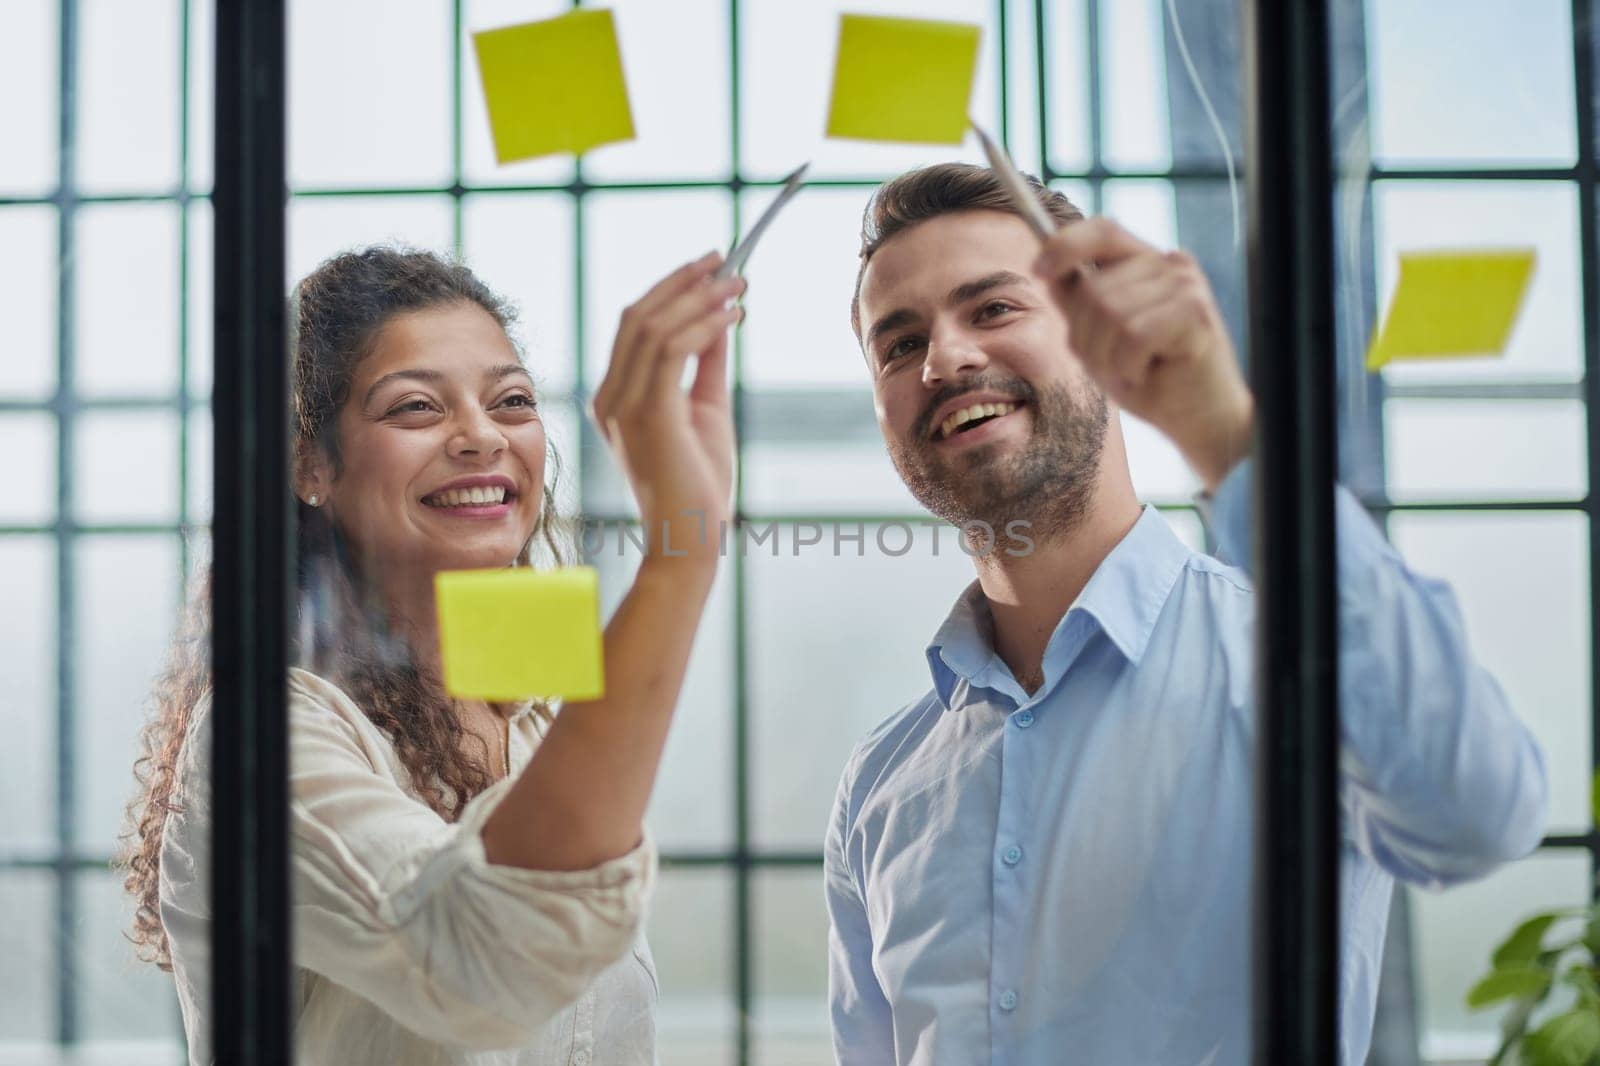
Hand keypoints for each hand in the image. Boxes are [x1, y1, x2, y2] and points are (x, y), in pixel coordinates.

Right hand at [590, 251, 743, 567]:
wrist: (692, 537)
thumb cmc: (699, 483)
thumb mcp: (705, 408)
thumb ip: (705, 363)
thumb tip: (720, 317)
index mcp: (614, 397)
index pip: (634, 326)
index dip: (671, 290)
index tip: (711, 269)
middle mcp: (609, 398)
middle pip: (638, 316)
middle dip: (683, 281)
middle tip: (725, 261)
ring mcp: (622, 407)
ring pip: (653, 327)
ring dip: (699, 298)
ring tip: (737, 285)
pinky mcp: (648, 415)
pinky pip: (670, 351)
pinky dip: (703, 325)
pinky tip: (733, 316)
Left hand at [1032, 218, 1253, 491]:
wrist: (1199, 418)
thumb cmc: (1150, 378)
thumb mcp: (1100, 337)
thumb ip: (1078, 303)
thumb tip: (1046, 269)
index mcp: (1148, 263)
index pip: (1103, 230)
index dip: (1065, 245)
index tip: (1037, 271)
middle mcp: (1170, 264)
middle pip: (1094, 288)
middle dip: (1087, 338)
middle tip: (1112, 366)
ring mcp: (1186, 284)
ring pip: (1109, 313)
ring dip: (1108, 358)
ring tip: (1131, 372)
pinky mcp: (1195, 312)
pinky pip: (1132, 336)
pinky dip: (1128, 366)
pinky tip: (1148, 374)